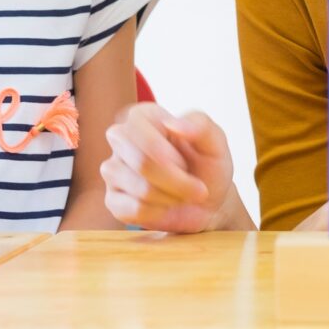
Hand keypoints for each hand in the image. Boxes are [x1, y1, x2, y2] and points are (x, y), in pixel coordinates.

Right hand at [101, 103, 237, 232]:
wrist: (208, 202)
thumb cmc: (208, 164)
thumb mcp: (215, 142)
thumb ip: (201, 125)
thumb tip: (172, 124)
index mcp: (141, 116)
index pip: (142, 133)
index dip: (170, 156)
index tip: (187, 164)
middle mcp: (120, 138)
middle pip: (142, 163)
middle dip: (177, 182)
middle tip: (196, 188)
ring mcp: (113, 169)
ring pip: (141, 189)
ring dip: (172, 198)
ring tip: (182, 194)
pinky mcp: (113, 200)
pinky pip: (133, 210)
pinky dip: (159, 213)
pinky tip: (166, 206)